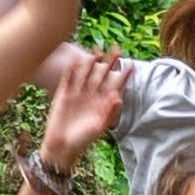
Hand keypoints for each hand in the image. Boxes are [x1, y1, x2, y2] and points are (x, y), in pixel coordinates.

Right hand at [40, 43, 125, 158]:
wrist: (62, 146)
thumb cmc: (83, 140)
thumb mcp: (98, 127)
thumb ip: (108, 112)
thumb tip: (117, 97)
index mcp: (102, 103)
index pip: (115, 86)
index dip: (123, 76)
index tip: (132, 65)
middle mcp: (91, 96)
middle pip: (102, 76)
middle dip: (109, 63)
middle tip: (117, 48)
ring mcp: (77, 94)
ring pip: (86, 74)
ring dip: (91, 63)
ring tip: (98, 51)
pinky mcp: (63, 95)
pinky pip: (68, 79)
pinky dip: (72, 70)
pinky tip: (75, 60)